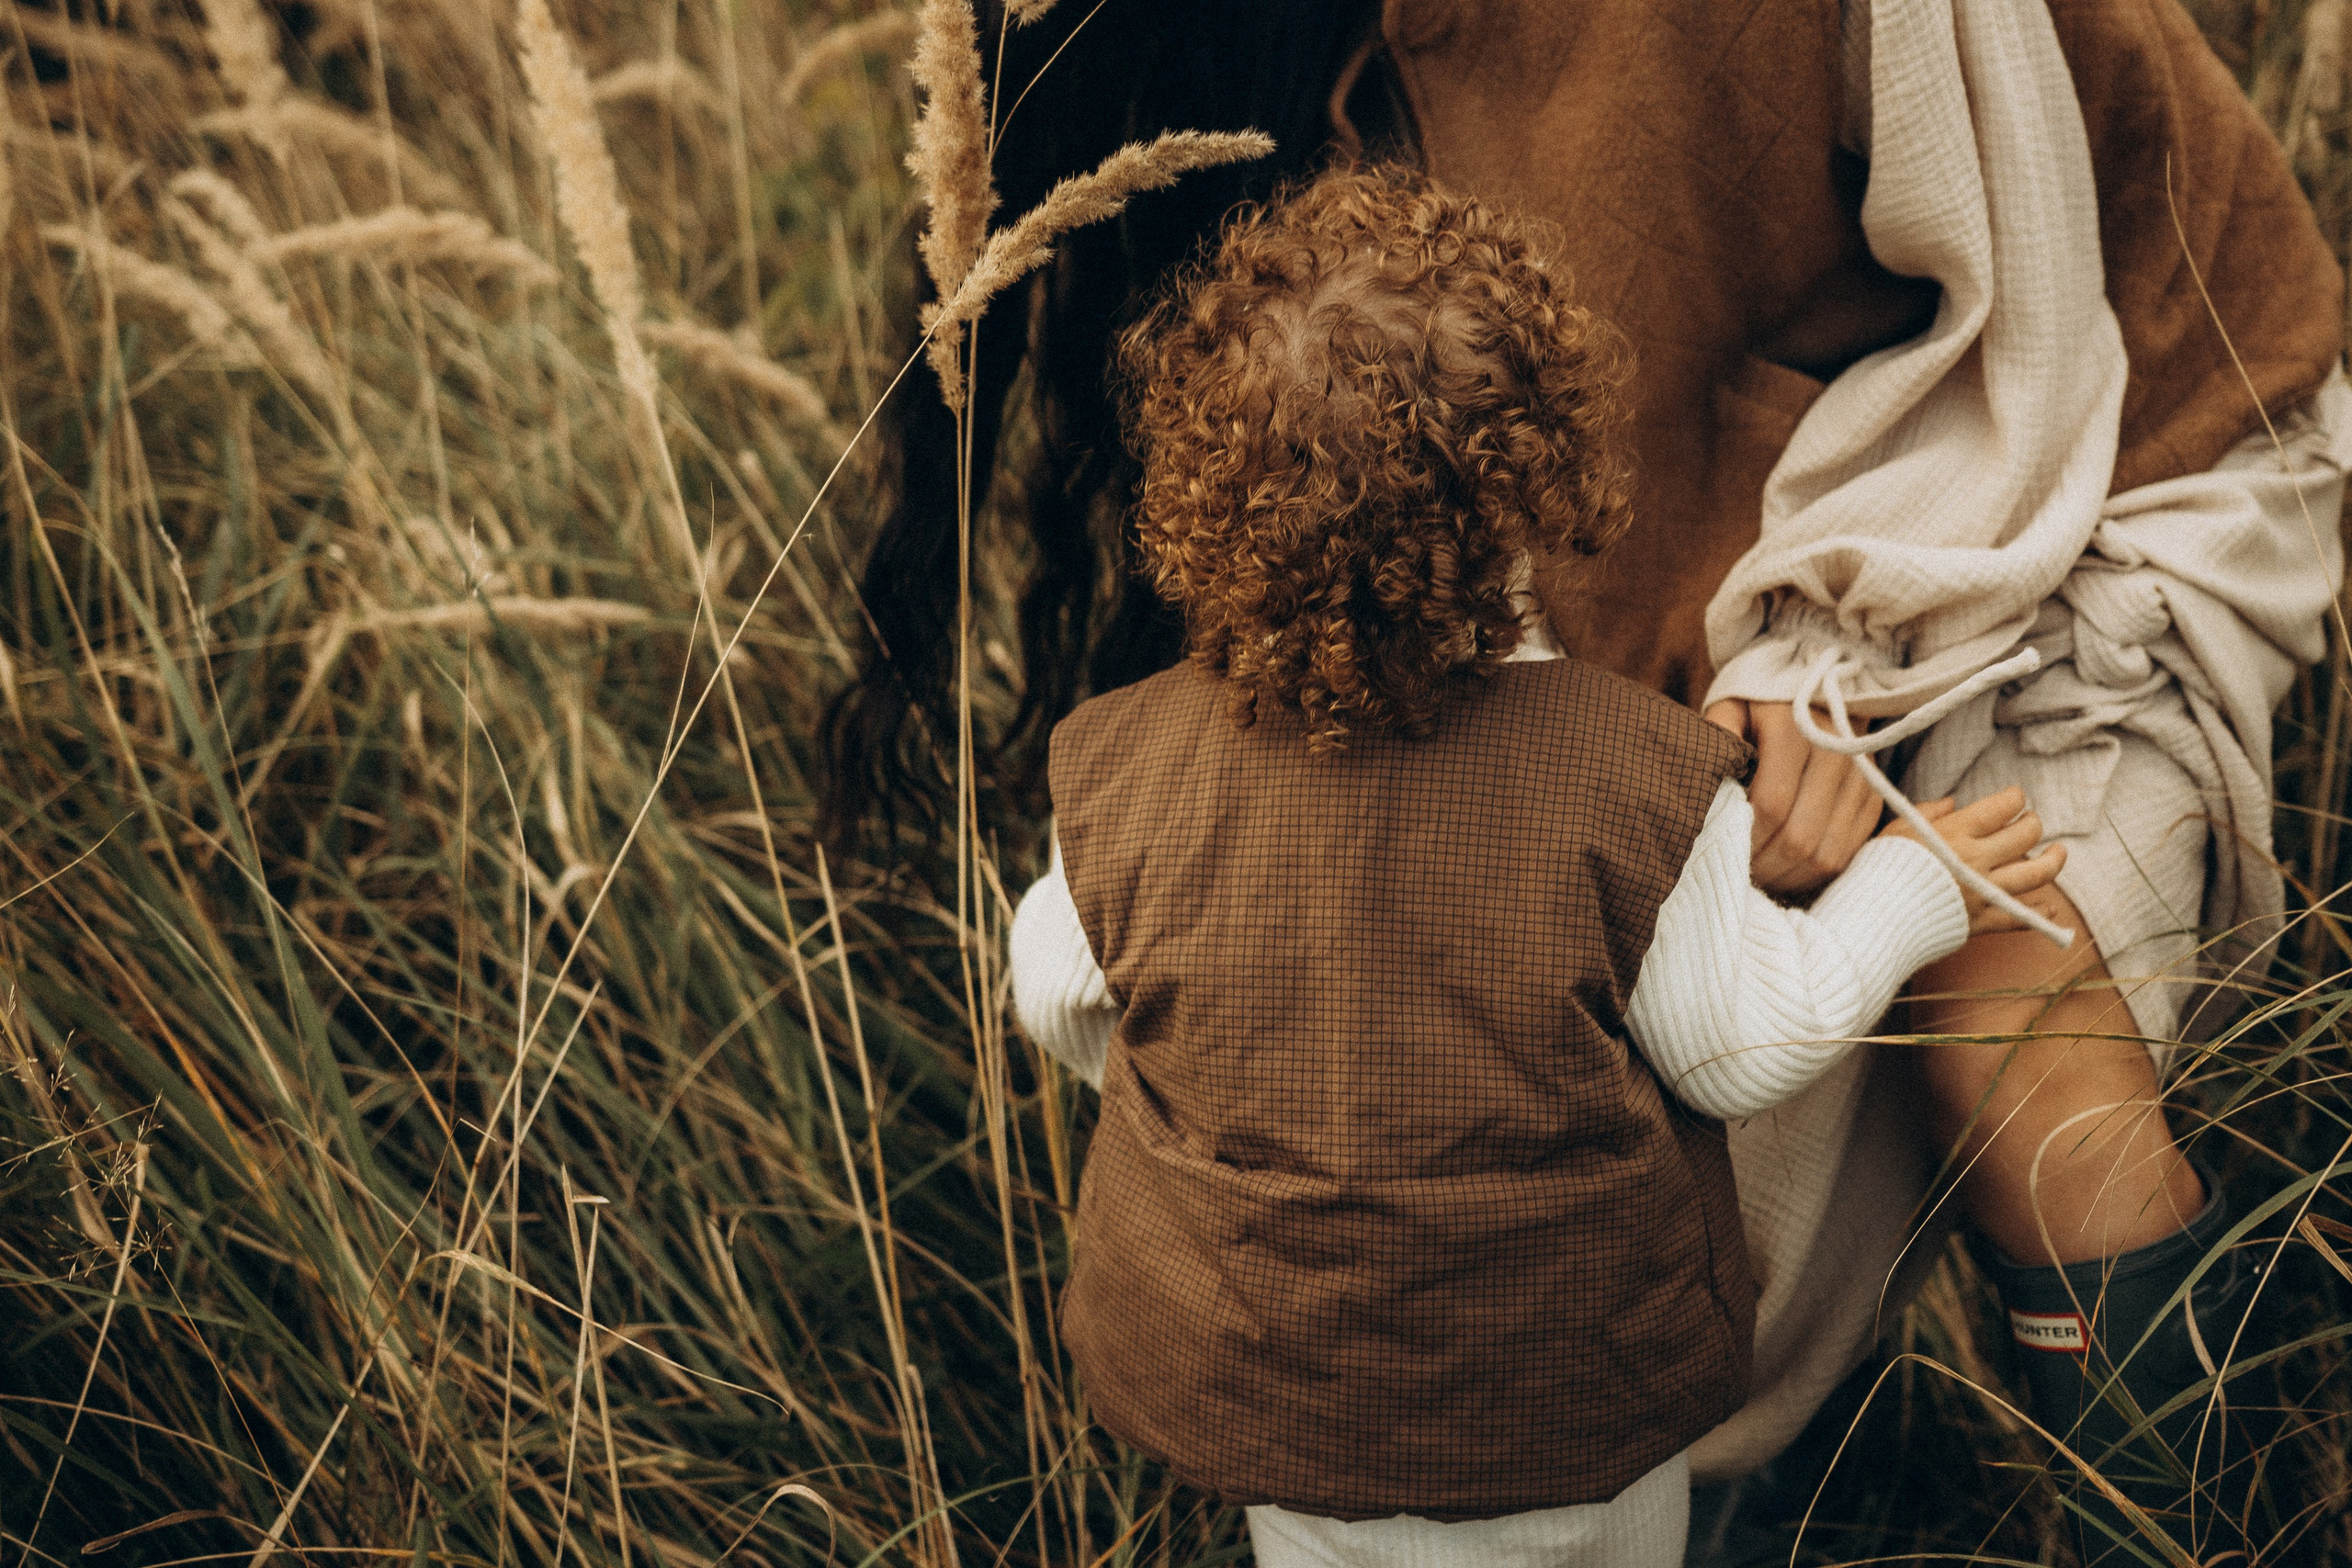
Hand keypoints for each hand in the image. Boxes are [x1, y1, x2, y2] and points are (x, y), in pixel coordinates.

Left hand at [1704, 699, 1884, 894]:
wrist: (1819, 687)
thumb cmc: (1761, 703)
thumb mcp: (1731, 706)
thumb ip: (1717, 735)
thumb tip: (1706, 775)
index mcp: (1797, 730)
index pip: (1771, 805)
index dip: (1744, 838)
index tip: (1720, 849)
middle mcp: (1838, 756)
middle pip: (1800, 838)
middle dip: (1763, 866)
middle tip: (1734, 874)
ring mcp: (1862, 781)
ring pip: (1826, 855)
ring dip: (1787, 877)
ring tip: (1757, 875)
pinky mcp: (1873, 801)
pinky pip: (1846, 855)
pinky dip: (1813, 873)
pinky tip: (1785, 870)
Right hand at [1882, 786, 2067, 933]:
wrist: (1873, 917)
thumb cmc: (1879, 869)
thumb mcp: (1897, 830)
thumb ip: (1927, 813)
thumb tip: (1951, 803)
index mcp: (1956, 833)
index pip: (2003, 807)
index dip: (2014, 798)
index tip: (2015, 797)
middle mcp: (1976, 860)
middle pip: (2025, 835)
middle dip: (2033, 824)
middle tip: (2031, 822)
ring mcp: (1983, 892)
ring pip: (2036, 873)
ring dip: (2054, 860)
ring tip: (2058, 852)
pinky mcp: (1981, 921)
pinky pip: (2021, 918)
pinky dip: (2040, 914)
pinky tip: (2052, 908)